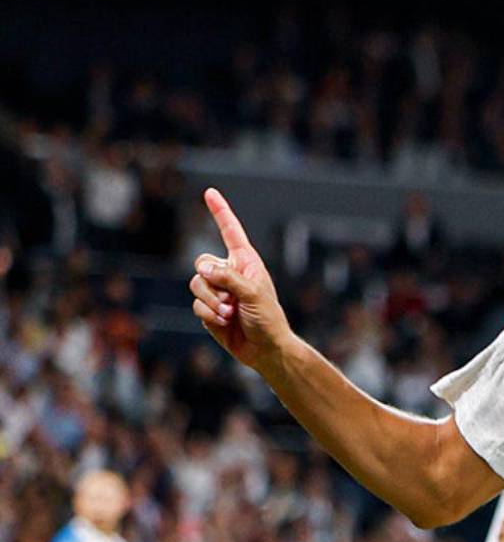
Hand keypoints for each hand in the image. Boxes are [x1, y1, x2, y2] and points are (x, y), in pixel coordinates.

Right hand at [190, 188, 292, 371]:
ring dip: (213, 302)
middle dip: (212, 282)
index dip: (220, 211)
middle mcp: (229, 272)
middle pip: (201, 262)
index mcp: (245, 262)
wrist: (265, 349)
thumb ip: (228, 278)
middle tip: (231, 299)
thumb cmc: (268, 319)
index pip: (230, 231)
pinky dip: (210, 315)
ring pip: (196, 285)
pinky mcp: (209, 309)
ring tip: (231, 313)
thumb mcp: (253, 294)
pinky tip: (225, 323)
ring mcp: (218, 291)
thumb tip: (203, 270)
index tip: (210, 192)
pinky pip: (197, 305)